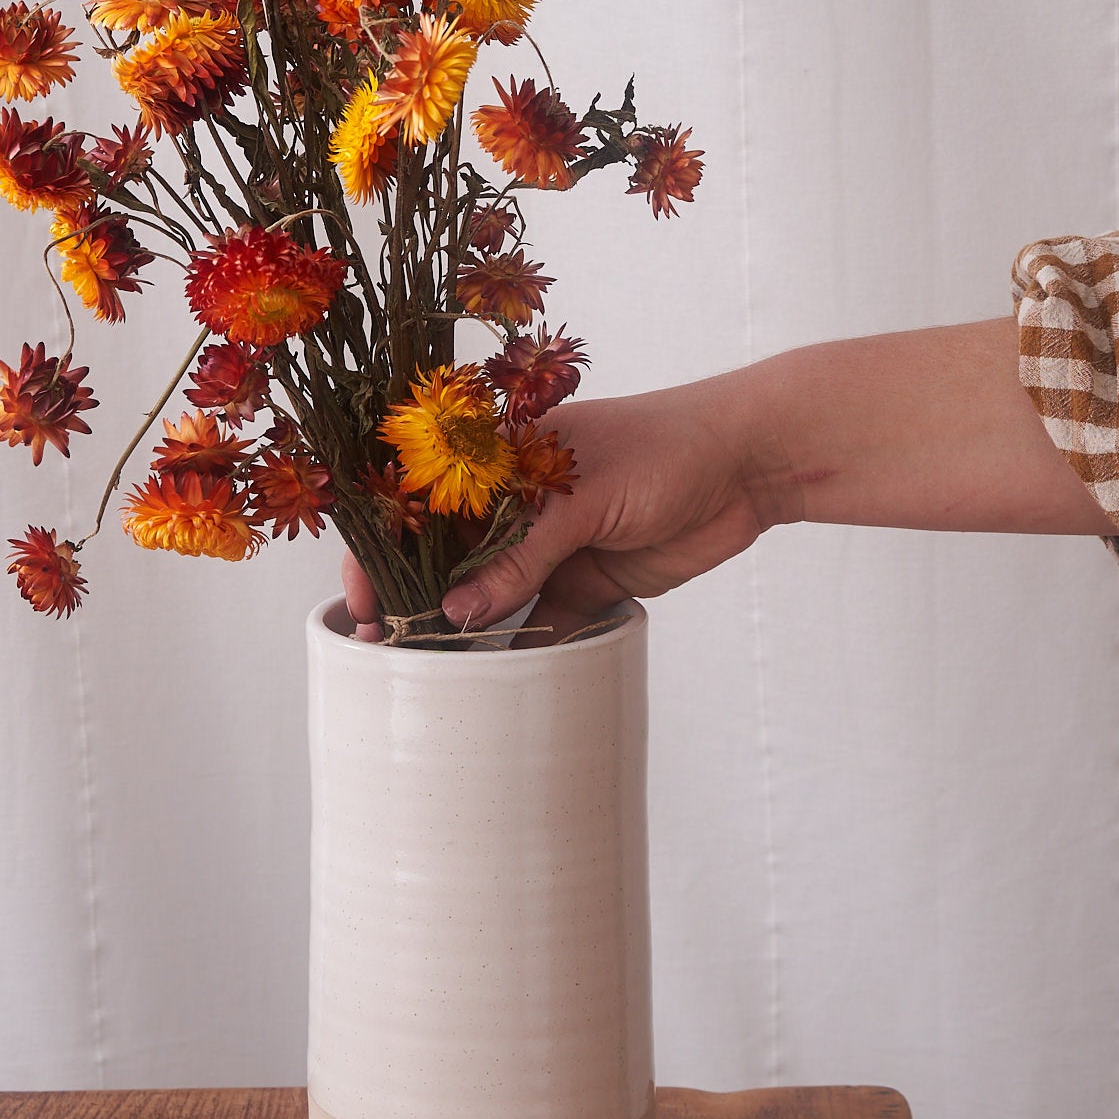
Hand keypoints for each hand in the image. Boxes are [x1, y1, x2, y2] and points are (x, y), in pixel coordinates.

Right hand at [340, 320, 1109, 644]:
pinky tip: (492, 671)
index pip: (420, 497)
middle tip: (388, 647)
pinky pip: (534, 621)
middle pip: (445, 554)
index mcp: (499, 453)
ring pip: (487, 594)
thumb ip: (521, 554)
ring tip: (428, 669)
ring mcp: (548, 543)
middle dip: (414, 598)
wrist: (751, 466)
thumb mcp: (583, 497)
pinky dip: (514, 645)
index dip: (383, 546)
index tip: (366, 600)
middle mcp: (513, 499)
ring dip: (461, 629)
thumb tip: (459, 612)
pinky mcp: (584, 582)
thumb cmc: (666, 447)